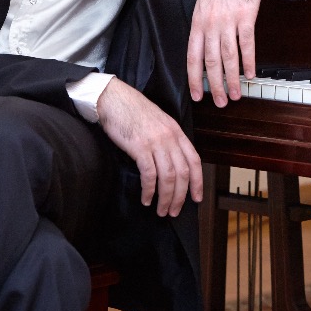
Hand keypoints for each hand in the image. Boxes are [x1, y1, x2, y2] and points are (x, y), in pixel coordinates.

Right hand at [96, 78, 202, 215]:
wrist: (113, 98)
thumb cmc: (132, 111)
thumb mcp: (158, 122)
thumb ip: (167, 140)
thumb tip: (170, 164)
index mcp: (176, 131)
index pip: (194, 160)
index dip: (198, 182)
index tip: (196, 198)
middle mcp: (170, 137)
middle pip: (183, 173)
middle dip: (180, 196)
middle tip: (174, 211)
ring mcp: (156, 142)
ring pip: (168, 177)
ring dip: (166, 198)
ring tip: (160, 210)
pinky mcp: (140, 147)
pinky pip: (149, 175)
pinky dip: (149, 190)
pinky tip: (146, 199)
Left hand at [187, 0, 268, 106]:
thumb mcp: (202, 6)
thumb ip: (202, 29)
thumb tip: (202, 55)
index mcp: (197, 23)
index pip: (193, 57)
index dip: (194, 79)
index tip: (198, 96)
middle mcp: (210, 24)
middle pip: (212, 61)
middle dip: (216, 85)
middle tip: (221, 102)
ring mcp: (228, 20)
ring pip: (229, 56)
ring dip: (233, 78)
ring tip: (236, 94)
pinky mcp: (245, 16)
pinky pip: (247, 44)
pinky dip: (249, 61)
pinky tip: (250, 74)